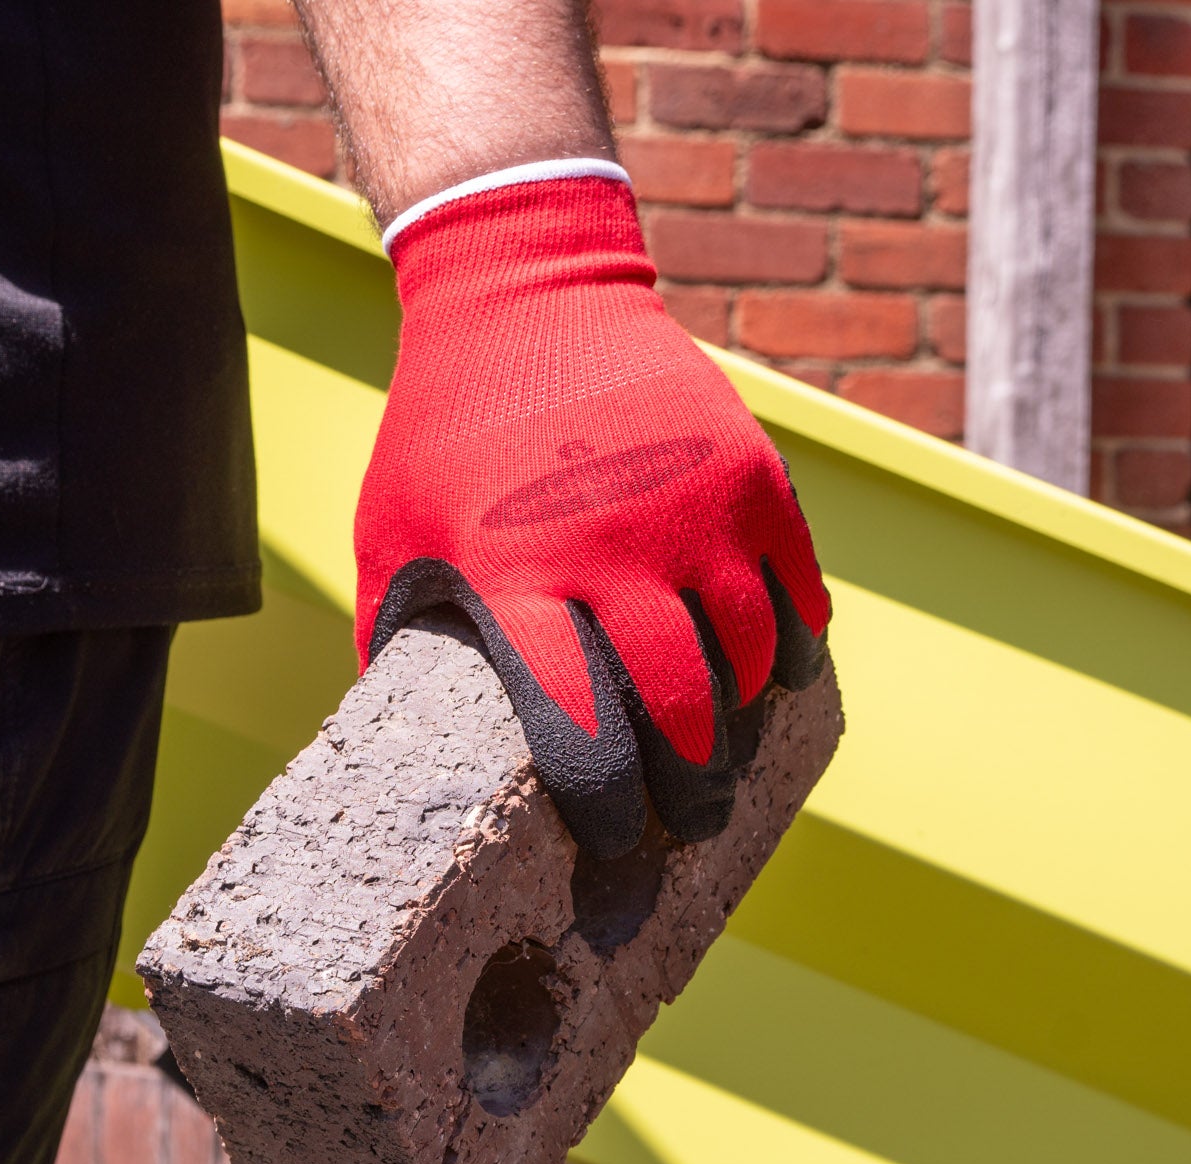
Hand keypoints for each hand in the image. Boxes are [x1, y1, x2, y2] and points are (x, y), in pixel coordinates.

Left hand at [355, 168, 830, 859]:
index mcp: (514, 576)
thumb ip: (399, 634)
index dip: (605, 804)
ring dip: (741, 718)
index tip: (614, 840)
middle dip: (689, 788)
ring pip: (750, 660)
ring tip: (723, 742)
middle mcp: (613, 549)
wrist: (526, 296)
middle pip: (678, 711)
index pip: (576, 730)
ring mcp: (692, 510)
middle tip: (688, 818)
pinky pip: (797, 595)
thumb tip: (394, 737)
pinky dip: (793, 646)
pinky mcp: (749, 476)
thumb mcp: (393, 529)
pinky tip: (776, 669)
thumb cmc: (446, 430)